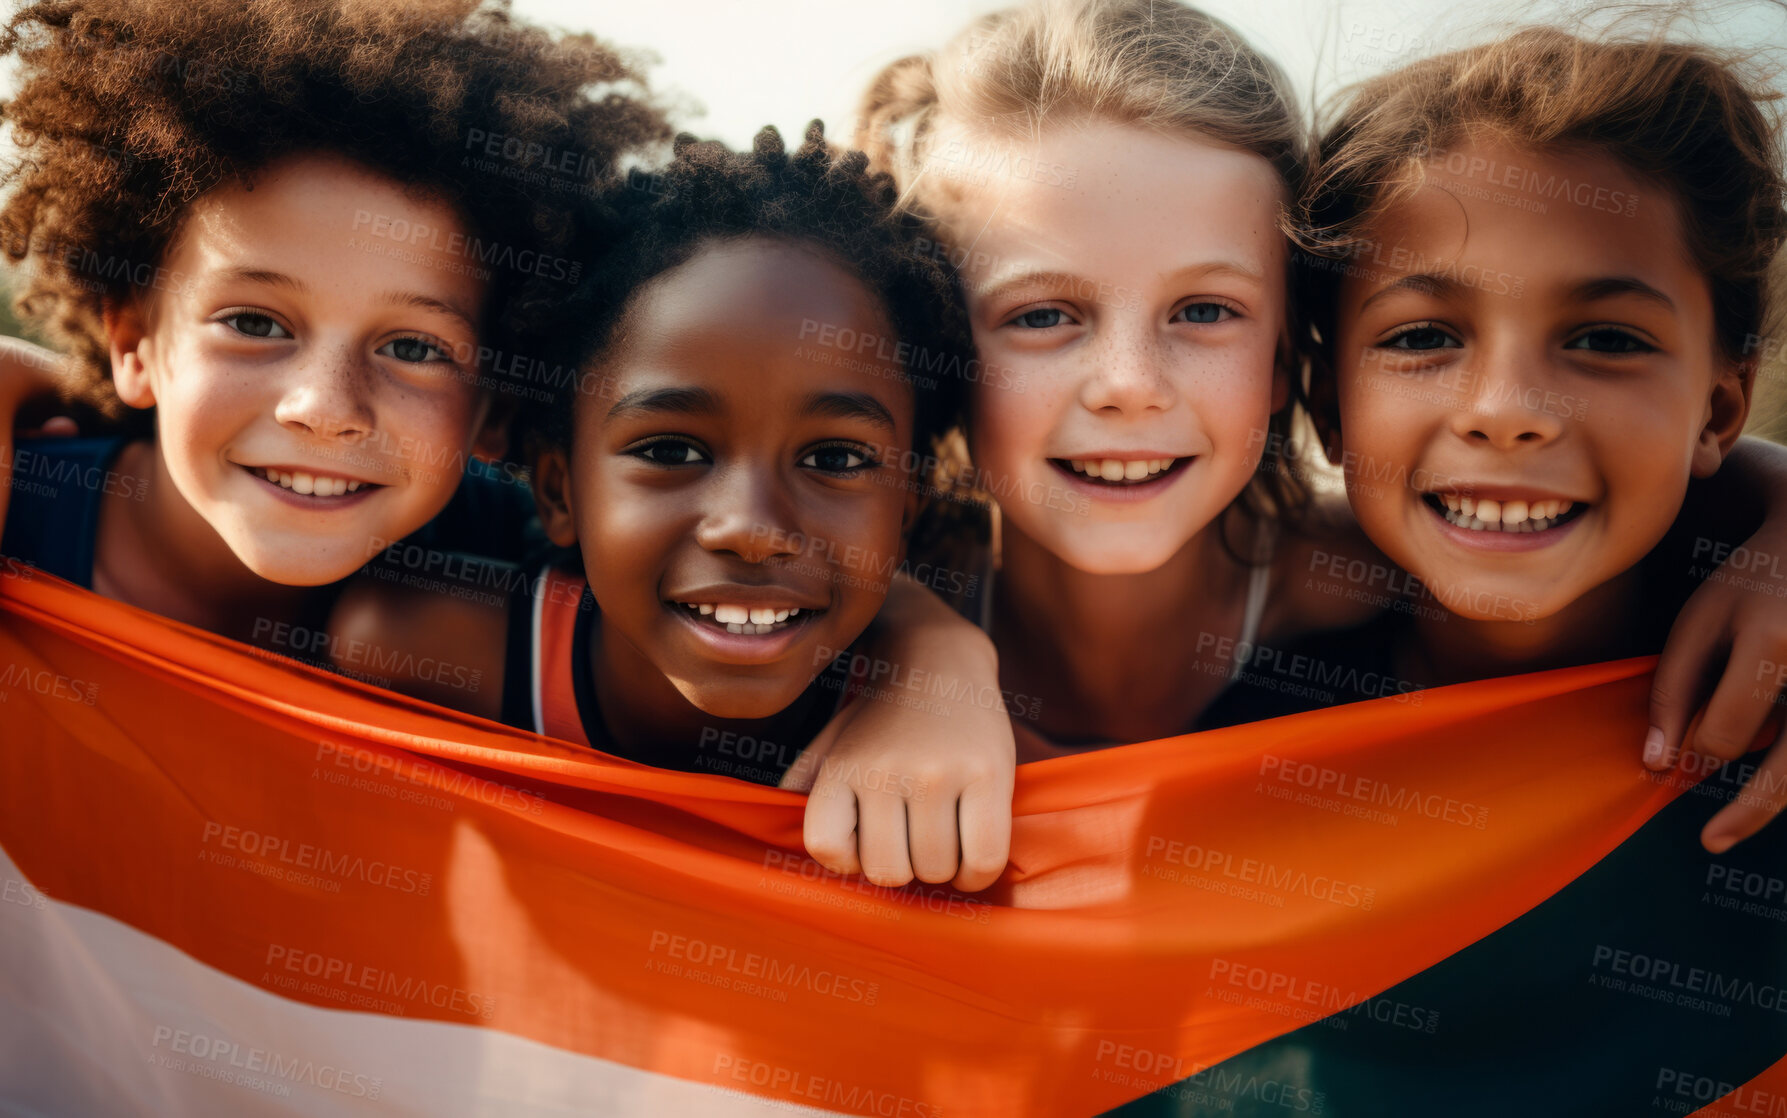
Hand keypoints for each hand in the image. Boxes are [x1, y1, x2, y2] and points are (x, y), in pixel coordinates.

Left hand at [782, 585, 1013, 891]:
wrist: (938, 661)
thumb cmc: (880, 719)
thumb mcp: (830, 742)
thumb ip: (803, 785)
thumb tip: (777, 824)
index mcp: (842, 766)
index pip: (826, 847)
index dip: (849, 860)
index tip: (867, 843)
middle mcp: (886, 769)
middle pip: (889, 871)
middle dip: (903, 867)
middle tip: (913, 840)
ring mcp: (938, 772)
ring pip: (936, 870)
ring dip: (942, 869)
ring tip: (944, 838)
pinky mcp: (988, 773)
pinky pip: (984, 860)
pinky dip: (977, 875)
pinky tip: (972, 858)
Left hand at [1646, 532, 1786, 852]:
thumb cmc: (1754, 582)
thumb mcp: (1699, 622)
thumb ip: (1673, 690)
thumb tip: (1657, 763)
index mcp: (1774, 644)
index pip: (1728, 731)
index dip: (1701, 747)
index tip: (1688, 743)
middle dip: (1751, 812)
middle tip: (1710, 843)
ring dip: (1779, 792)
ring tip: (1741, 819)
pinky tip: (1774, 775)